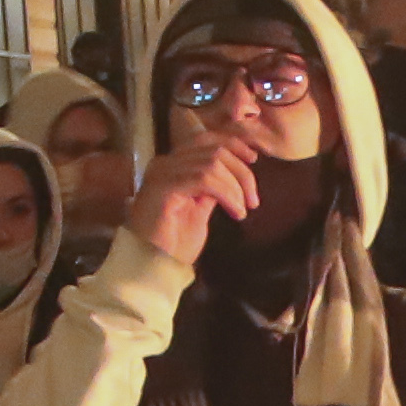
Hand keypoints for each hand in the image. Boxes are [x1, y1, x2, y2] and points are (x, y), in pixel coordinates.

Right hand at [133, 125, 262, 269]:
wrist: (152, 266)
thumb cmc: (173, 244)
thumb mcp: (200, 210)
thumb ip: (213, 188)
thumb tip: (234, 173)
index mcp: (172, 166)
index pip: (206, 139)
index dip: (233, 144)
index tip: (254, 160)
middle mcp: (164, 164)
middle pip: (213, 148)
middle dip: (241, 172)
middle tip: (253, 200)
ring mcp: (162, 174)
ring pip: (211, 163)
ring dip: (235, 187)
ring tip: (242, 210)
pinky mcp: (163, 188)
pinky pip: (203, 179)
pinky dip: (226, 193)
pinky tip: (235, 211)